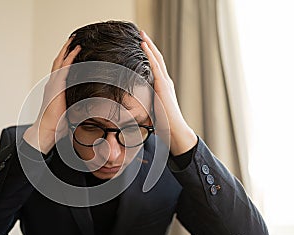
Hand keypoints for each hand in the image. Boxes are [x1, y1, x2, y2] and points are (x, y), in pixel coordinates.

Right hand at [23, 37, 80, 153]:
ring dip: (67, 50)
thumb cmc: (56, 125)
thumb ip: (75, 105)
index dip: (65, 59)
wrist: (46, 130)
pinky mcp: (56, 87)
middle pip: (58, 62)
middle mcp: (52, 84)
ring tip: (74, 40)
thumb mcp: (68, 112)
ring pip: (60, 62)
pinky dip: (69, 58)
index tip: (72, 50)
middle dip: (65, 50)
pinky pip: (64, 69)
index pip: (60, 70)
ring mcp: (53, 84)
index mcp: (55, 89)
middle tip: (73, 39)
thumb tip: (86, 106)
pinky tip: (75, 51)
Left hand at [140, 31, 196, 155]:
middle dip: (149, 45)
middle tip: (141, 33)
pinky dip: (149, 54)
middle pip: (157, 58)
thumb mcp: (151, 111)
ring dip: (149, 45)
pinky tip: (143, 45)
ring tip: (142, 34)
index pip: (156, 66)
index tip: (142, 44)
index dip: (150, 54)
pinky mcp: (163, 85)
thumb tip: (132, 107)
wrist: (174, 130)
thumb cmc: (163, 124)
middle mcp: (165, 82)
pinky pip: (155, 65)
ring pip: (157, 58)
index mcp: (163, 87)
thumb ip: (144, 104)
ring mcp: (165, 82)